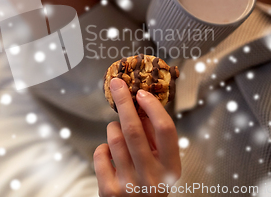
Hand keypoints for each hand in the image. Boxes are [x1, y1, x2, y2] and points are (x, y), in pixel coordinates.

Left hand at [93, 78, 180, 196]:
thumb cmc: (151, 183)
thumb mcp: (163, 164)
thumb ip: (156, 137)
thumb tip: (141, 103)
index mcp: (170, 168)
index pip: (165, 129)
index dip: (152, 107)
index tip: (141, 92)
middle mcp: (152, 177)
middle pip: (134, 129)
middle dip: (123, 102)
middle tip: (116, 84)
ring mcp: (129, 185)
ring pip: (114, 138)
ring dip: (113, 127)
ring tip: (118, 132)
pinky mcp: (109, 190)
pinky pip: (100, 153)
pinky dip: (103, 147)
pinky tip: (111, 154)